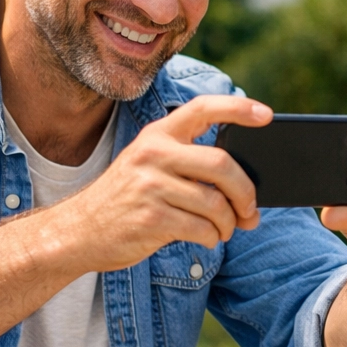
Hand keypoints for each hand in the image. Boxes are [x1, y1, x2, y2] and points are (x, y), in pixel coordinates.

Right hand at [49, 95, 271, 270]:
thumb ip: (189, 165)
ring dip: (229, 223)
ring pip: (215, 203)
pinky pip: (201, 228)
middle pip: (222, 165)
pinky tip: (207, 238)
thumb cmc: (128, 199)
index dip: (238, 109)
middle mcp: (153, 154)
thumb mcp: (149, 166)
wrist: (79, 231)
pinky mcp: (150, 218)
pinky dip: (212, 238)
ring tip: (225, 230)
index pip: (203, 109)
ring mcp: (150, 186)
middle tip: (251, 210)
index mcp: (157, 135)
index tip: (266, 115)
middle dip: (246, 192)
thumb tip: (245, 190)